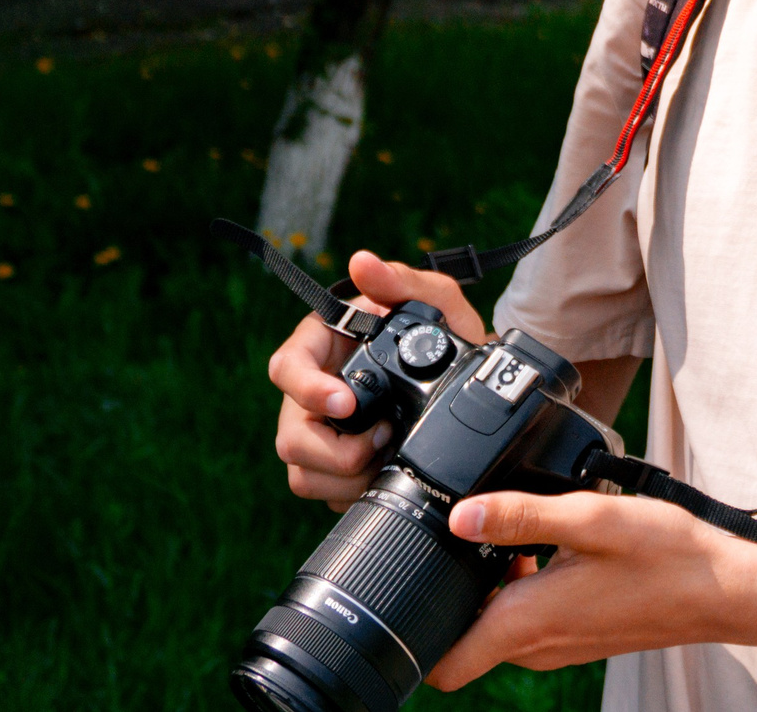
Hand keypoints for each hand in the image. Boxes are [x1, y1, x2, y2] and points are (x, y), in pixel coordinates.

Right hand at [267, 250, 490, 509]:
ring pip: (303, 472)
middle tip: (384, 438)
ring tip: (389, 453)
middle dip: (336, 450)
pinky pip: (325, 494)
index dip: (308, 390)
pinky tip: (384, 473)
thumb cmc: (443, 335)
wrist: (470, 385)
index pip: (286, 368)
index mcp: (323, 347)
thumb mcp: (438, 303)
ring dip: (347, 475)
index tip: (347, 403)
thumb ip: (404, 282)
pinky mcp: (333, 471)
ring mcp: (320, 435)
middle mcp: (313, 393)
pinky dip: (354, 492)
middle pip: (291, 434)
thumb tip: (363, 263)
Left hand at [425, 489, 756, 690]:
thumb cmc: (668, 556)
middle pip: (464, 640)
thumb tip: (460, 516)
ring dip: (488, 590)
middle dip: (451, 596)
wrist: (724, 589)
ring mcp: (559, 645)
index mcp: (529, 621)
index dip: (414, 637)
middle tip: (460, 539)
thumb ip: (522, 516)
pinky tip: (544, 548)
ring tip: (508, 536)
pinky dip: (519, 591)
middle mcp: (537, 645)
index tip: (407, 589)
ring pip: (496, 628)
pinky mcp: (577, 635)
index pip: (446, 665)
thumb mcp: (592, 519)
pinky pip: (527, 621)